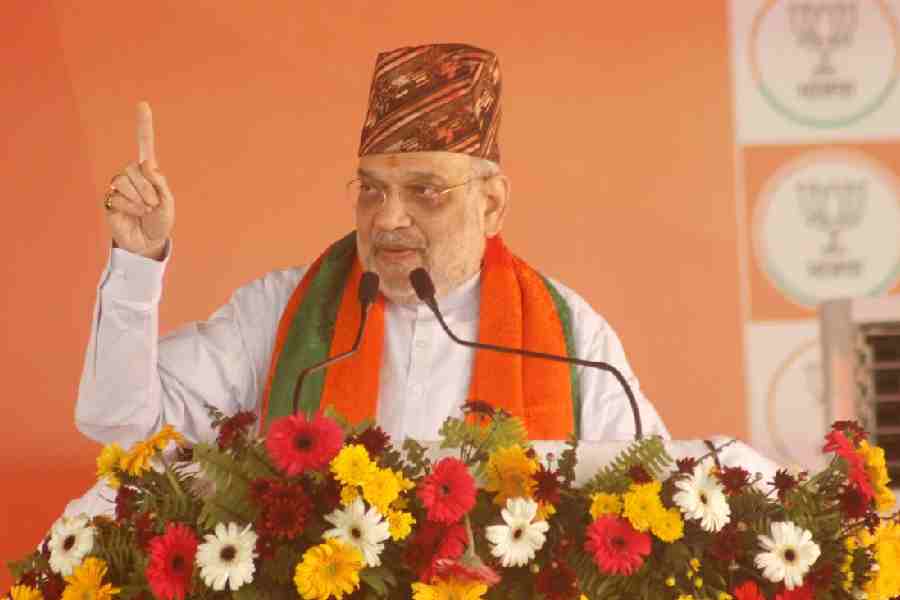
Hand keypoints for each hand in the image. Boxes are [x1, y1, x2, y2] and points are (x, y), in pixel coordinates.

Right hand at [104, 101, 174, 259]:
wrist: (148, 242)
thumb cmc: (160, 221)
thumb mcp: (168, 203)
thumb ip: (160, 183)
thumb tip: (146, 163)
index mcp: (149, 172)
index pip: (145, 145)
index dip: (143, 126)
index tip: (143, 104)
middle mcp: (133, 175)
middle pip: (133, 167)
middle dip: (146, 187)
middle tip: (153, 203)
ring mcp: (120, 186)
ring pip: (123, 180)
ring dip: (138, 197)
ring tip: (144, 209)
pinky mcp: (109, 199)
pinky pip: (116, 195)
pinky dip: (129, 206)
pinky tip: (133, 213)